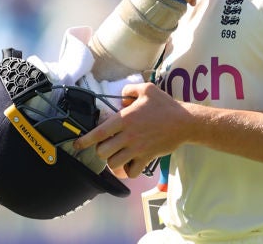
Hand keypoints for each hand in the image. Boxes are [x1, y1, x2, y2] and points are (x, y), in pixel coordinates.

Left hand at [73, 82, 188, 177]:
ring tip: (117, 156)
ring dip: (113, 162)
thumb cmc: (165, 105)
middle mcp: (128, 135)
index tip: (77, 145)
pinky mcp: (147, 158)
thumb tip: (121, 96)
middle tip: (106, 146)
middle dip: (101, 151)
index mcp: (125, 119)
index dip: (84, 140)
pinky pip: (131, 172)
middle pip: (103, 152)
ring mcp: (137, 148)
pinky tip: (130, 164)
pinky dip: (128, 171)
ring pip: (114, 164)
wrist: (185, 122)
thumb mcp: (147, 89)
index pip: (99, 133)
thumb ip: (129, 89)